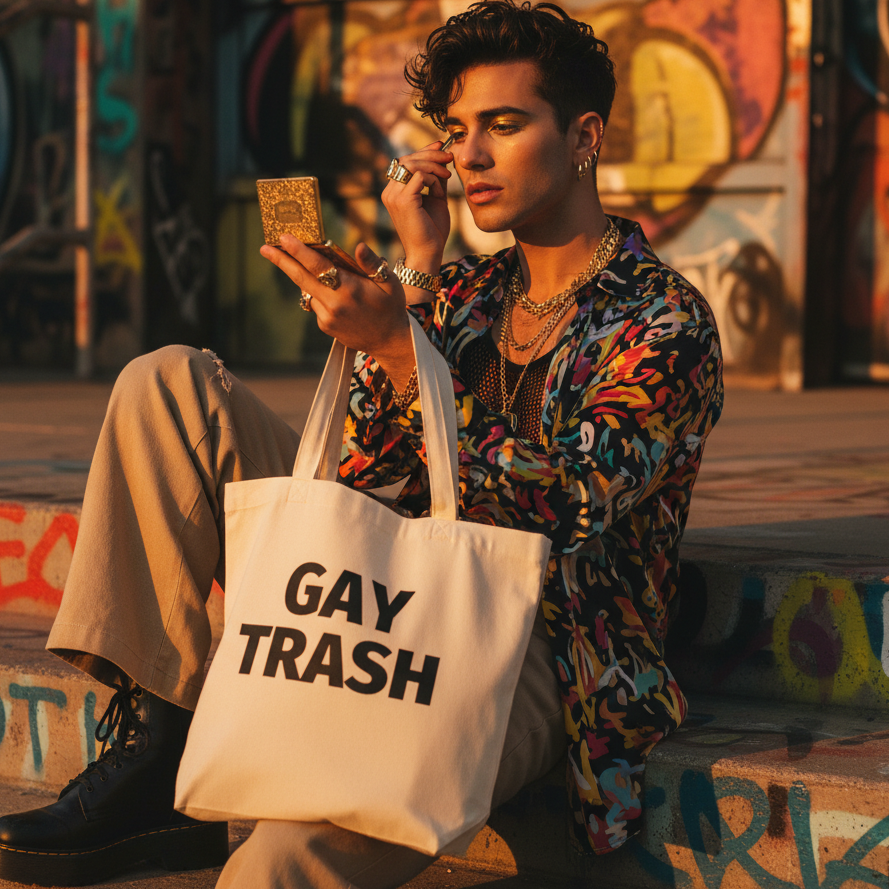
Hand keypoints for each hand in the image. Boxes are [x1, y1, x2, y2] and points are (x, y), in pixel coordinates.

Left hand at [259, 235, 415, 390]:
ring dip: (305, 276)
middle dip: (282, 261)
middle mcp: (334, 304)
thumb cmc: (391, 307)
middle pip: (301, 278)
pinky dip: (319, 293)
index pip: (319, 266)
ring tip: (308, 266)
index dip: (299, 251)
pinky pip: (315, 303)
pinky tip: (334, 294)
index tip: (283, 238)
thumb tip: (358, 245)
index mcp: (350, 290)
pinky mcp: (325, 326)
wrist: (389, 341)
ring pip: (308, 290)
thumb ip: (371, 264)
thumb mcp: (390, 282)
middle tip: (264, 247)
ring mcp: (327, 317)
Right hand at [382, 139, 452, 271]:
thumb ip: (436, 180)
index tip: (441, 147)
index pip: (405, 162)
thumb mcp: (436, 199)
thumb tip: (443, 158)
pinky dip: (432, 178)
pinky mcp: (403, 200)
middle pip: (407, 159)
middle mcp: (389, 192)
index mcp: (394, 191)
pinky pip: (418, 175)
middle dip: (430, 154)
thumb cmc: (432, 230)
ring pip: (412, 164)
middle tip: (449, 157)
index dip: (423, 151)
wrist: (428, 253)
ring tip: (448, 174)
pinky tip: (441, 187)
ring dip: (433, 165)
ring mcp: (393, 196)